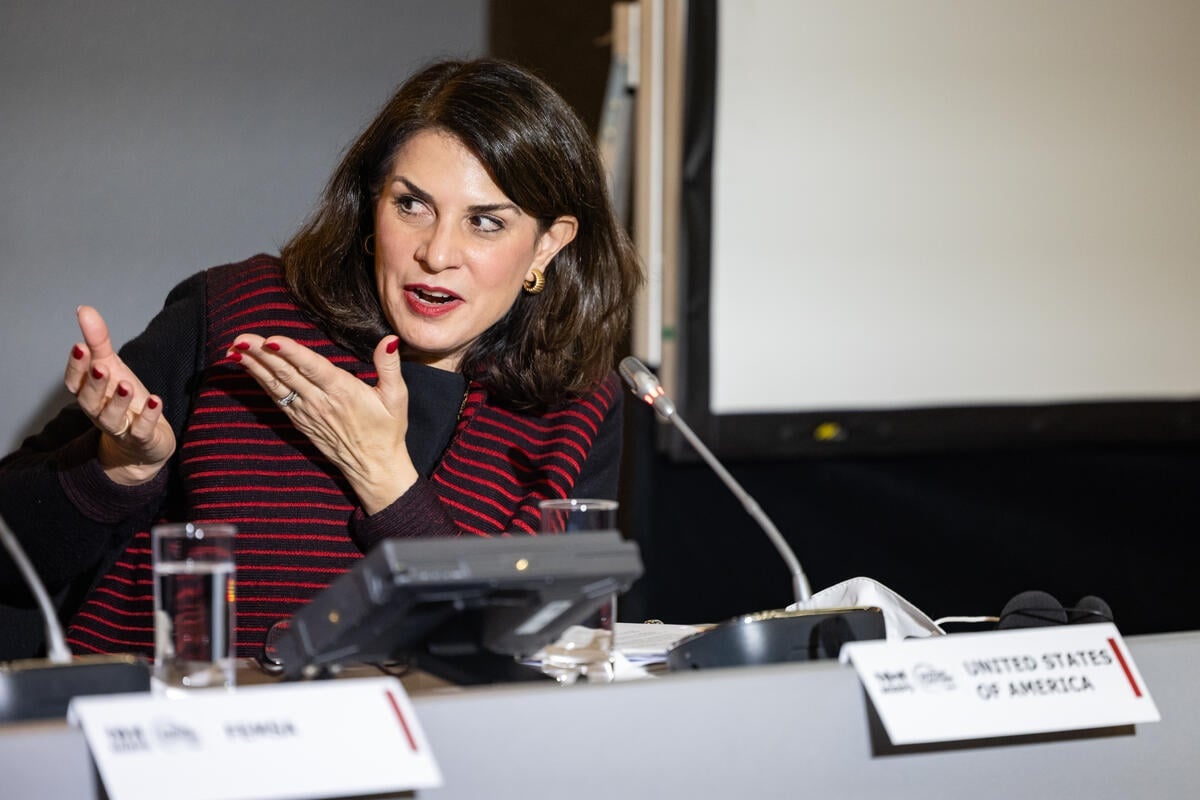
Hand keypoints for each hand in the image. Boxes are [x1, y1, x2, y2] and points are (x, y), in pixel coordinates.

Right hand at [64, 306, 174, 484]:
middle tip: (100, 366)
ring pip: (112, 418)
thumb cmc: (123, 399)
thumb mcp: (113, 366)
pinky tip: (156, 400)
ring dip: (119, 402)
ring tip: (126, 384)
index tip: (80, 346)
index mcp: (90, 394)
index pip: (75, 382)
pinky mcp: (142, 438)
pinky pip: (143, 430)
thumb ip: (98, 341)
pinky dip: (149, 416)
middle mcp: (100, 411)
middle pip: (90, 401)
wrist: (144, 440)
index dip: (76, 367)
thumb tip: (83, 309)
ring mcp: (121, 427)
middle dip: (94, 384)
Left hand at [228, 334, 417, 513]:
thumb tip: (390, 340)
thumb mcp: (397, 397)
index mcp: (342, 391)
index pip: (312, 367)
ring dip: (255, 366)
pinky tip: (248, 368)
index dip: (291, 353)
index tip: (271, 340)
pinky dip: (260, 381)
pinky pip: (277, 397)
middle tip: (241, 338)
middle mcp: (320, 401)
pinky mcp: (299, 420)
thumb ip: (390, 366)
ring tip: (235, 349)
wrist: (374, 466)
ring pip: (276, 385)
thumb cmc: (387, 430)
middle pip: (286, 373)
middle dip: (262, 355)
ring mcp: (306, 412)